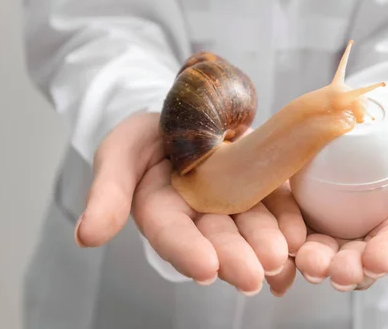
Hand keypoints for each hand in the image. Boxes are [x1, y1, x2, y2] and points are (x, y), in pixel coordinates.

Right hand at [74, 112, 306, 295]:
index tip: (204, 268)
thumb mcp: (120, 153)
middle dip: (235, 257)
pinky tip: (301, 237)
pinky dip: (289, 222)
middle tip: (253, 275)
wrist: (188, 111)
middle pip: (218, 238)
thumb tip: (85, 237)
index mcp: (162, 211)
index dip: (187, 251)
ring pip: (252, 226)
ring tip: (283, 257)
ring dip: (268, 244)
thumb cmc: (147, 136)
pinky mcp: (263, 185)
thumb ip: (107, 192)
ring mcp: (235, 201)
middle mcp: (200, 214)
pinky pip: (278, 205)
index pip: (172, 234)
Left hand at [294, 132, 387, 290]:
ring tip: (311, 261)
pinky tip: (290, 246)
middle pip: (360, 265)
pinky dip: (293, 246)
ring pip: (327, 259)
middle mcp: (366, 241)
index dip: (387, 258)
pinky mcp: (304, 223)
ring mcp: (333, 235)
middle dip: (350, 270)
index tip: (375, 260)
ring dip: (319, 264)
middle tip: (340, 270)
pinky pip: (297, 239)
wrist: (362, 123)